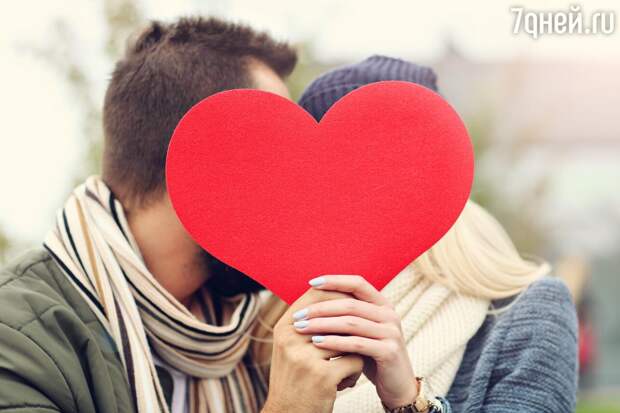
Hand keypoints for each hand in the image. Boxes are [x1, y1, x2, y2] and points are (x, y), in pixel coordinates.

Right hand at [263, 287, 363, 412]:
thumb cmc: (294, 379)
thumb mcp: (291, 347)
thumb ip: (308, 322)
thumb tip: (338, 292)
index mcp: (284, 327)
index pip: (316, 295)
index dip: (339, 296)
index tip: (353, 307)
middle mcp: (291, 338)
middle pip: (336, 315)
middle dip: (350, 327)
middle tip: (355, 339)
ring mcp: (306, 357)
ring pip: (349, 339)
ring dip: (353, 352)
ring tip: (347, 365)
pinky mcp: (322, 376)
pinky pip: (355, 361)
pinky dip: (355, 372)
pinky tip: (345, 383)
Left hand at [291, 275, 417, 408]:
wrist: (396, 386)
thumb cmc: (371, 356)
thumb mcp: (360, 331)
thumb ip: (345, 315)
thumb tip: (313, 297)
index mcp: (382, 304)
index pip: (357, 283)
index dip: (335, 280)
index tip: (311, 282)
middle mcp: (389, 314)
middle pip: (350, 304)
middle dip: (321, 308)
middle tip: (298, 315)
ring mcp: (391, 332)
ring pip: (351, 322)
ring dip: (323, 324)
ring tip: (302, 328)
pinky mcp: (389, 351)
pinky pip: (357, 343)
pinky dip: (334, 342)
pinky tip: (316, 342)